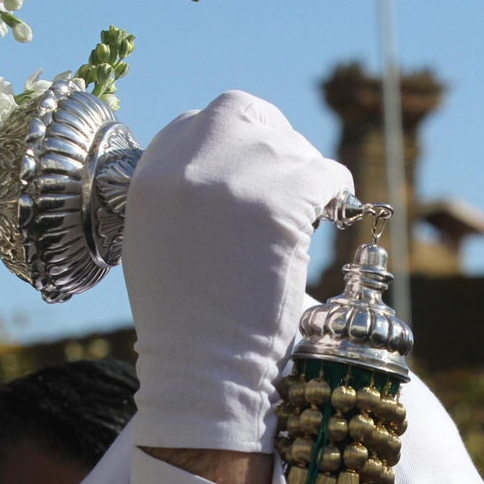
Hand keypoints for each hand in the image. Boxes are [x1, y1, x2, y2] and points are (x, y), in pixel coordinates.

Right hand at [121, 91, 352, 454]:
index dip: (235, 141)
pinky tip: (332, 216)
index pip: (197, 122)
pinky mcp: (278, 203)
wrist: (202, 370)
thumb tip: (230, 176)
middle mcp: (185, 166)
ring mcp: (232, 180)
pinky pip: (325, 173)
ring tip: (311, 212)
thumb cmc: (186, 326)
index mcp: (149, 176)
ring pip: (290, 145)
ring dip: (306, 173)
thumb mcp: (158, 245)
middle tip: (294, 178)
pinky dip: (335, 190)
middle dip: (274, 139)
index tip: (257, 168)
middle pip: (242, 114)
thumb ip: (183, 199)